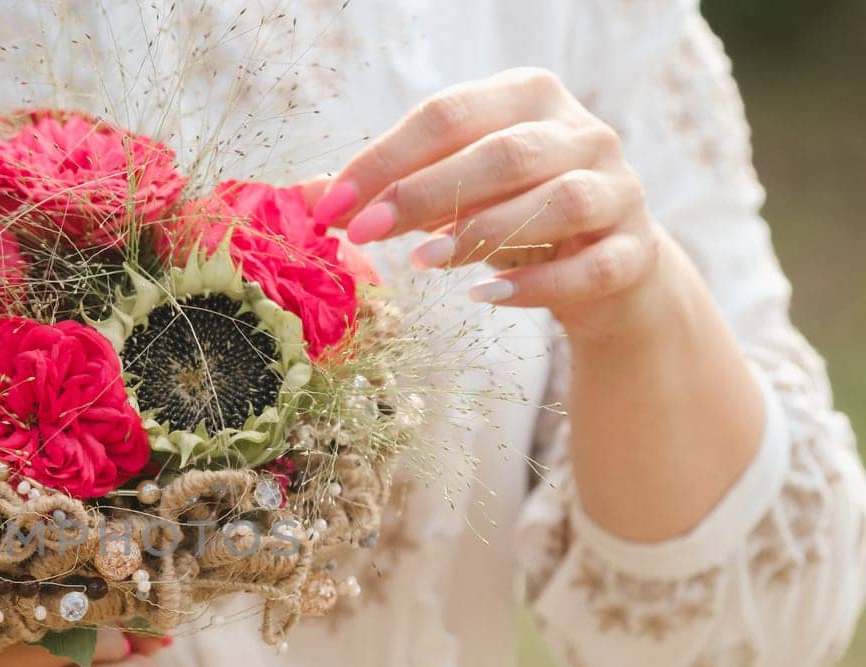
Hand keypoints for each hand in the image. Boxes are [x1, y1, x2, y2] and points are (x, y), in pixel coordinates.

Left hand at [303, 68, 662, 333]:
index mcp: (529, 98)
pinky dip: (537, 284)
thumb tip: (302, 199)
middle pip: (505, 152)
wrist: (607, 271)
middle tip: (364, 234)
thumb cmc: (513, 216)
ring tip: (422, 262)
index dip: (387, 158)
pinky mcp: (637, 252)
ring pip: (559, 200)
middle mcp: (583, 133)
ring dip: (483, 231)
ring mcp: (619, 190)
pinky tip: (486, 296)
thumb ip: (391, 189)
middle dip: (425, 193)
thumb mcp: (454, 192)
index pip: (451, 114)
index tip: (332, 204)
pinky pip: (592, 267)